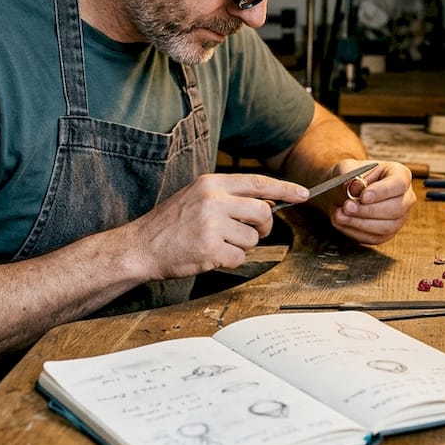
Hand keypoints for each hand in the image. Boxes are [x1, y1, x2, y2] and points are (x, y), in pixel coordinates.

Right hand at [127, 172, 308, 280]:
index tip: (303, 194)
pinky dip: (229, 261)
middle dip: (262, 227)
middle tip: (251, 233)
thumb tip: (265, 202)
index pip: (258, 182)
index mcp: (211, 184)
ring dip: (240, 246)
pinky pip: (239, 258)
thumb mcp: (197, 197)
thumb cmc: (170, 224)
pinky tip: (209, 255)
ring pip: (252, 239)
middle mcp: (213, 200)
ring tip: (215, 243)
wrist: (141, 246)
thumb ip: (227, 196)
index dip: (285, 188)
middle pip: (263, 213)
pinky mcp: (210, 249)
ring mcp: (212, 225)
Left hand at [328, 160, 414, 244]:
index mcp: (400, 174)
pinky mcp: (388, 233)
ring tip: (340, 216)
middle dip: (368, 210)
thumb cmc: (350, 175)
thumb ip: (351, 177)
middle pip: (396, 208)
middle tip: (347, 206)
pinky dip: (355, 232)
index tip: (363, 196)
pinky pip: (375, 238)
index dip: (382, 191)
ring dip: (360, 223)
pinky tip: (341, 223)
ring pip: (386, 227)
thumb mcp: (347, 169)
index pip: (399, 184)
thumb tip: (356, 188)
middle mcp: (405, 197)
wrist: (344, 189)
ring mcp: (399, 217)